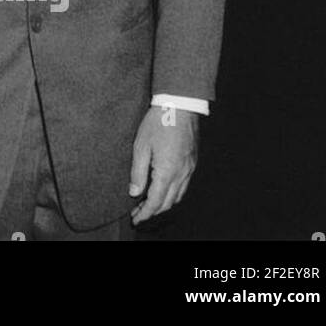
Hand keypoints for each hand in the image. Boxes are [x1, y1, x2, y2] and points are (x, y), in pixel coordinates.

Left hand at [129, 105, 198, 224]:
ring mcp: (189, 169)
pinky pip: (183, 186)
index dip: (145, 213)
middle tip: (137, 213)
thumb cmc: (158, 123)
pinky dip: (172, 194)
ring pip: (177, 196)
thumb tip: (134, 192)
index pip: (156, 201)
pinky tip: (162, 190)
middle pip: (168, 203)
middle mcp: (182, 174)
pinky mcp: (192, 163)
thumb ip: (137, 172)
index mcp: (167, 171)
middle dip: (152, 211)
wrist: (180, 107)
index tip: (135, 219)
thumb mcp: (140, 146)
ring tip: (147, 204)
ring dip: (163, 204)